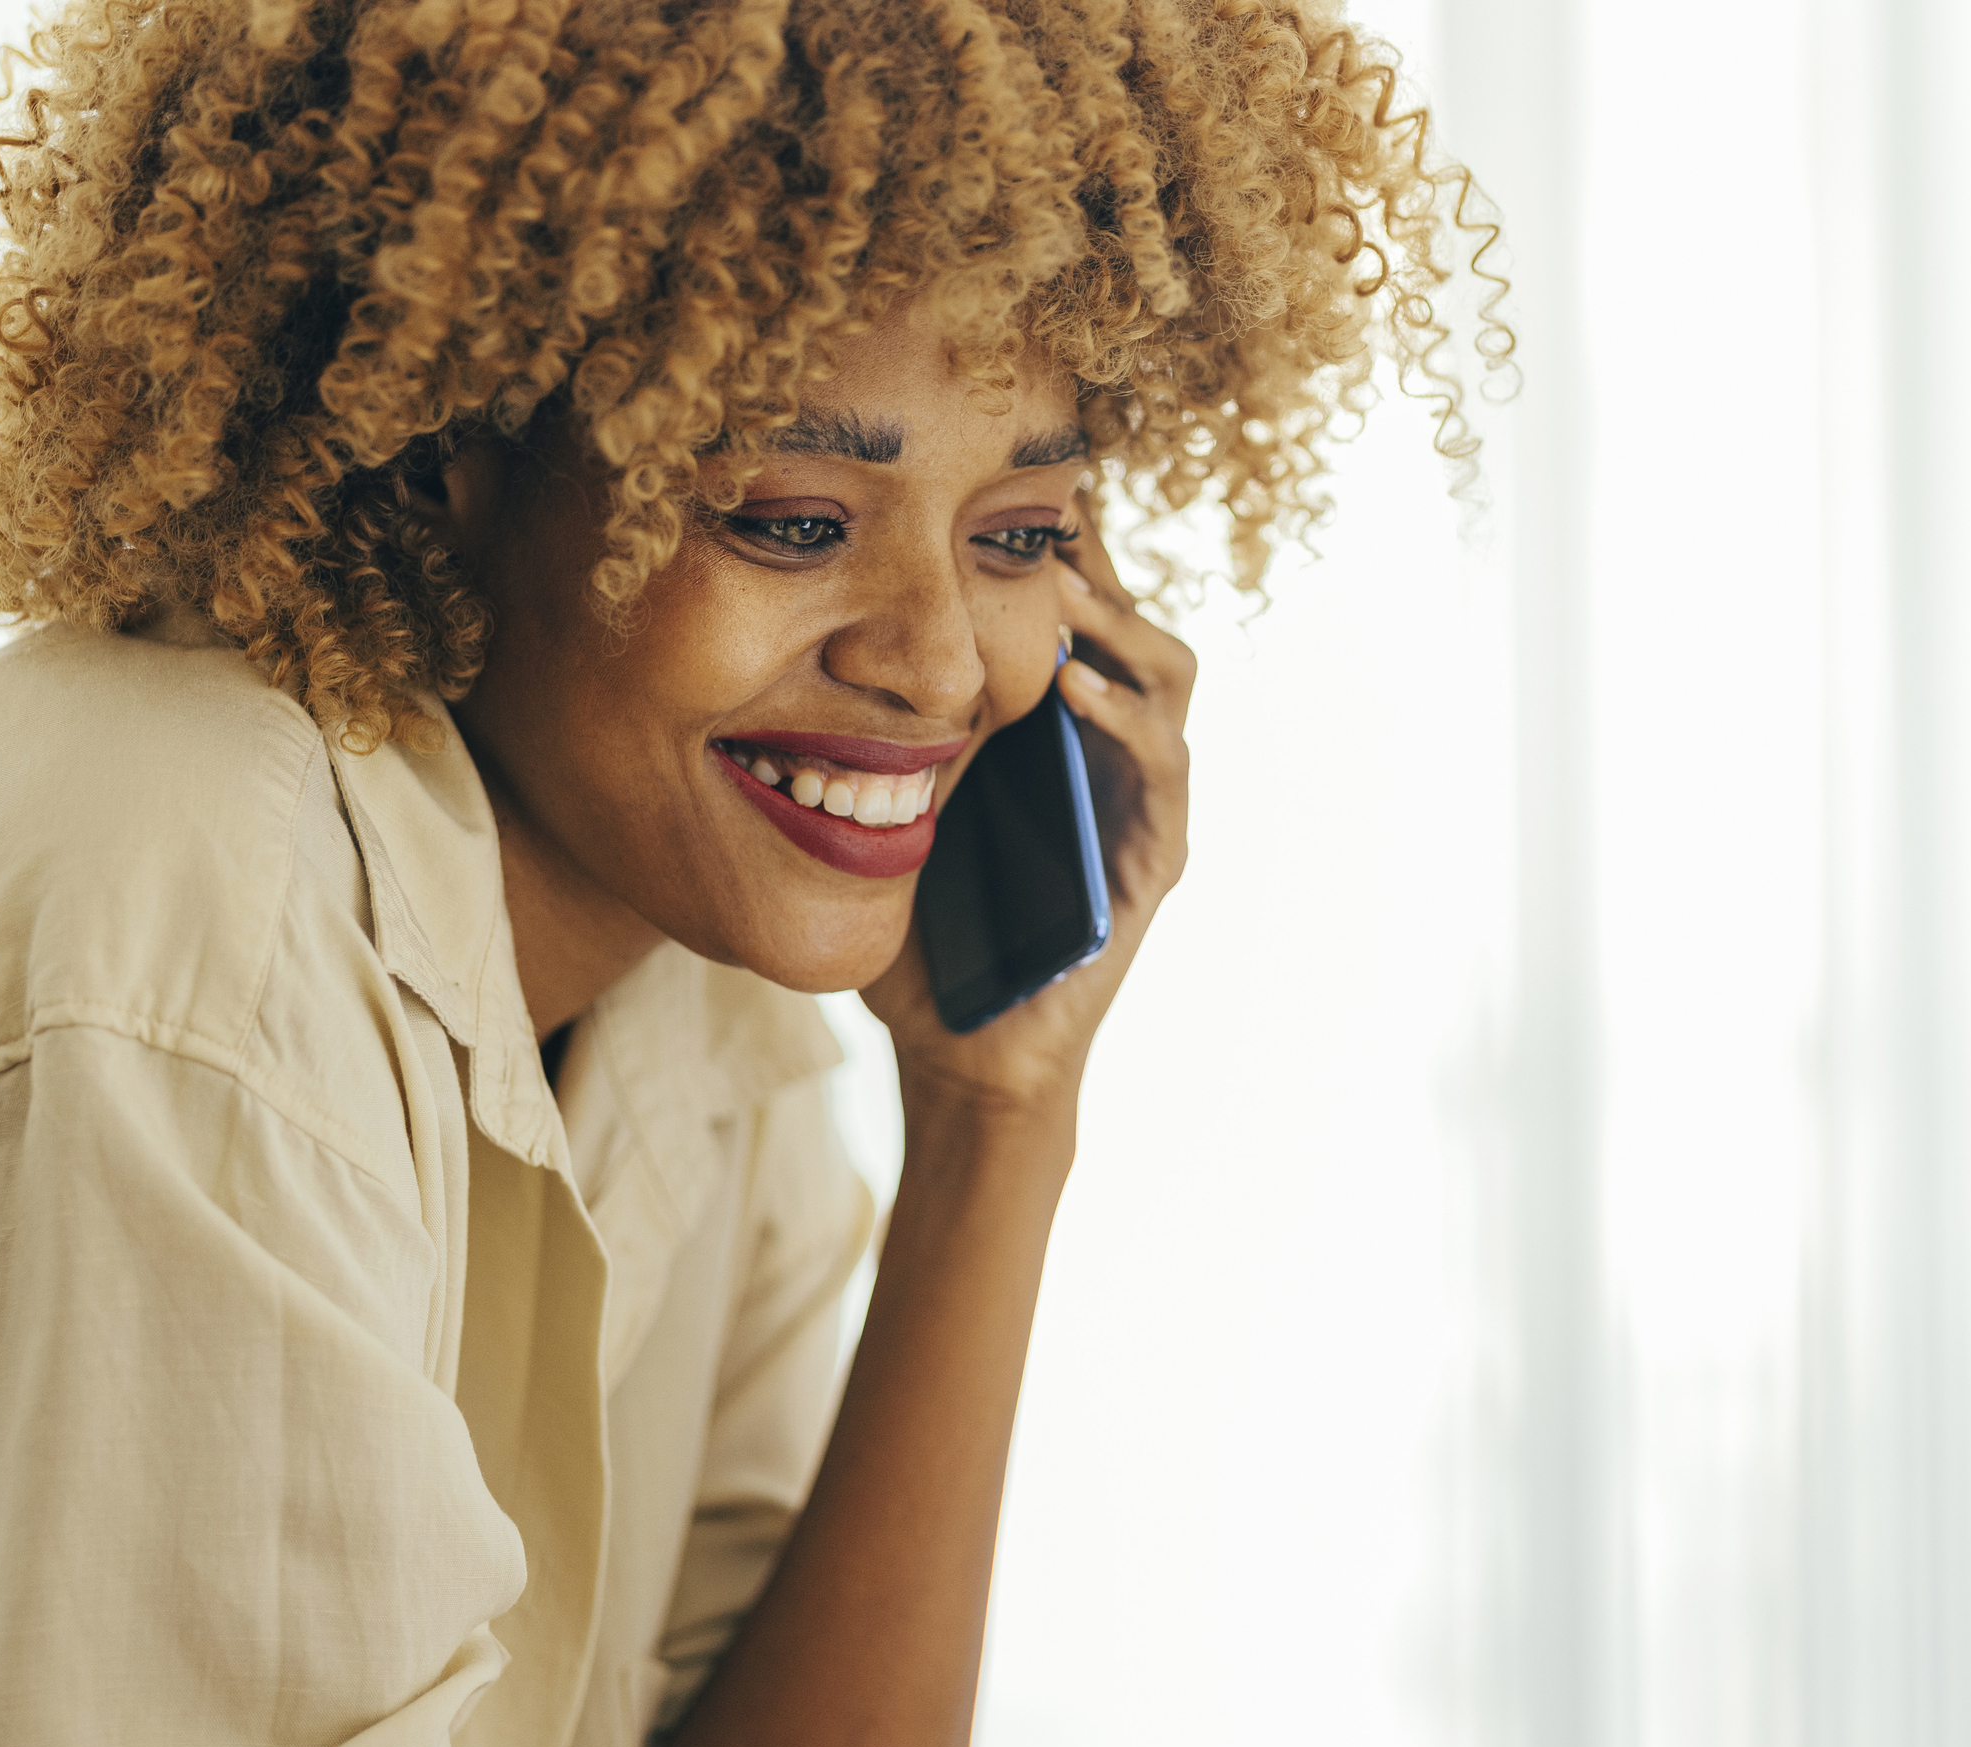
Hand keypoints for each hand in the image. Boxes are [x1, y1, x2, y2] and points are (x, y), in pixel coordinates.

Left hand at [862, 518, 1197, 1118]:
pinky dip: (1124, 718)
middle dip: (1088, 552)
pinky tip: (1071, 688)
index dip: (1039, 534)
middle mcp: (1110, 747)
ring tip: (1058, 587)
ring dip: (1119, 620)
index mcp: (1050, 725)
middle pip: (1125, 612)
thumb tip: (800, 626)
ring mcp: (1143, 799)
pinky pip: (1164, 767)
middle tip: (1032, 502)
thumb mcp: (884, 800)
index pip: (1063, 601)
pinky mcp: (1158, 857)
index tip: (987, 473)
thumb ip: (874, 727)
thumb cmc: (917, 931)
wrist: (957, 1050)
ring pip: (1169, 672)